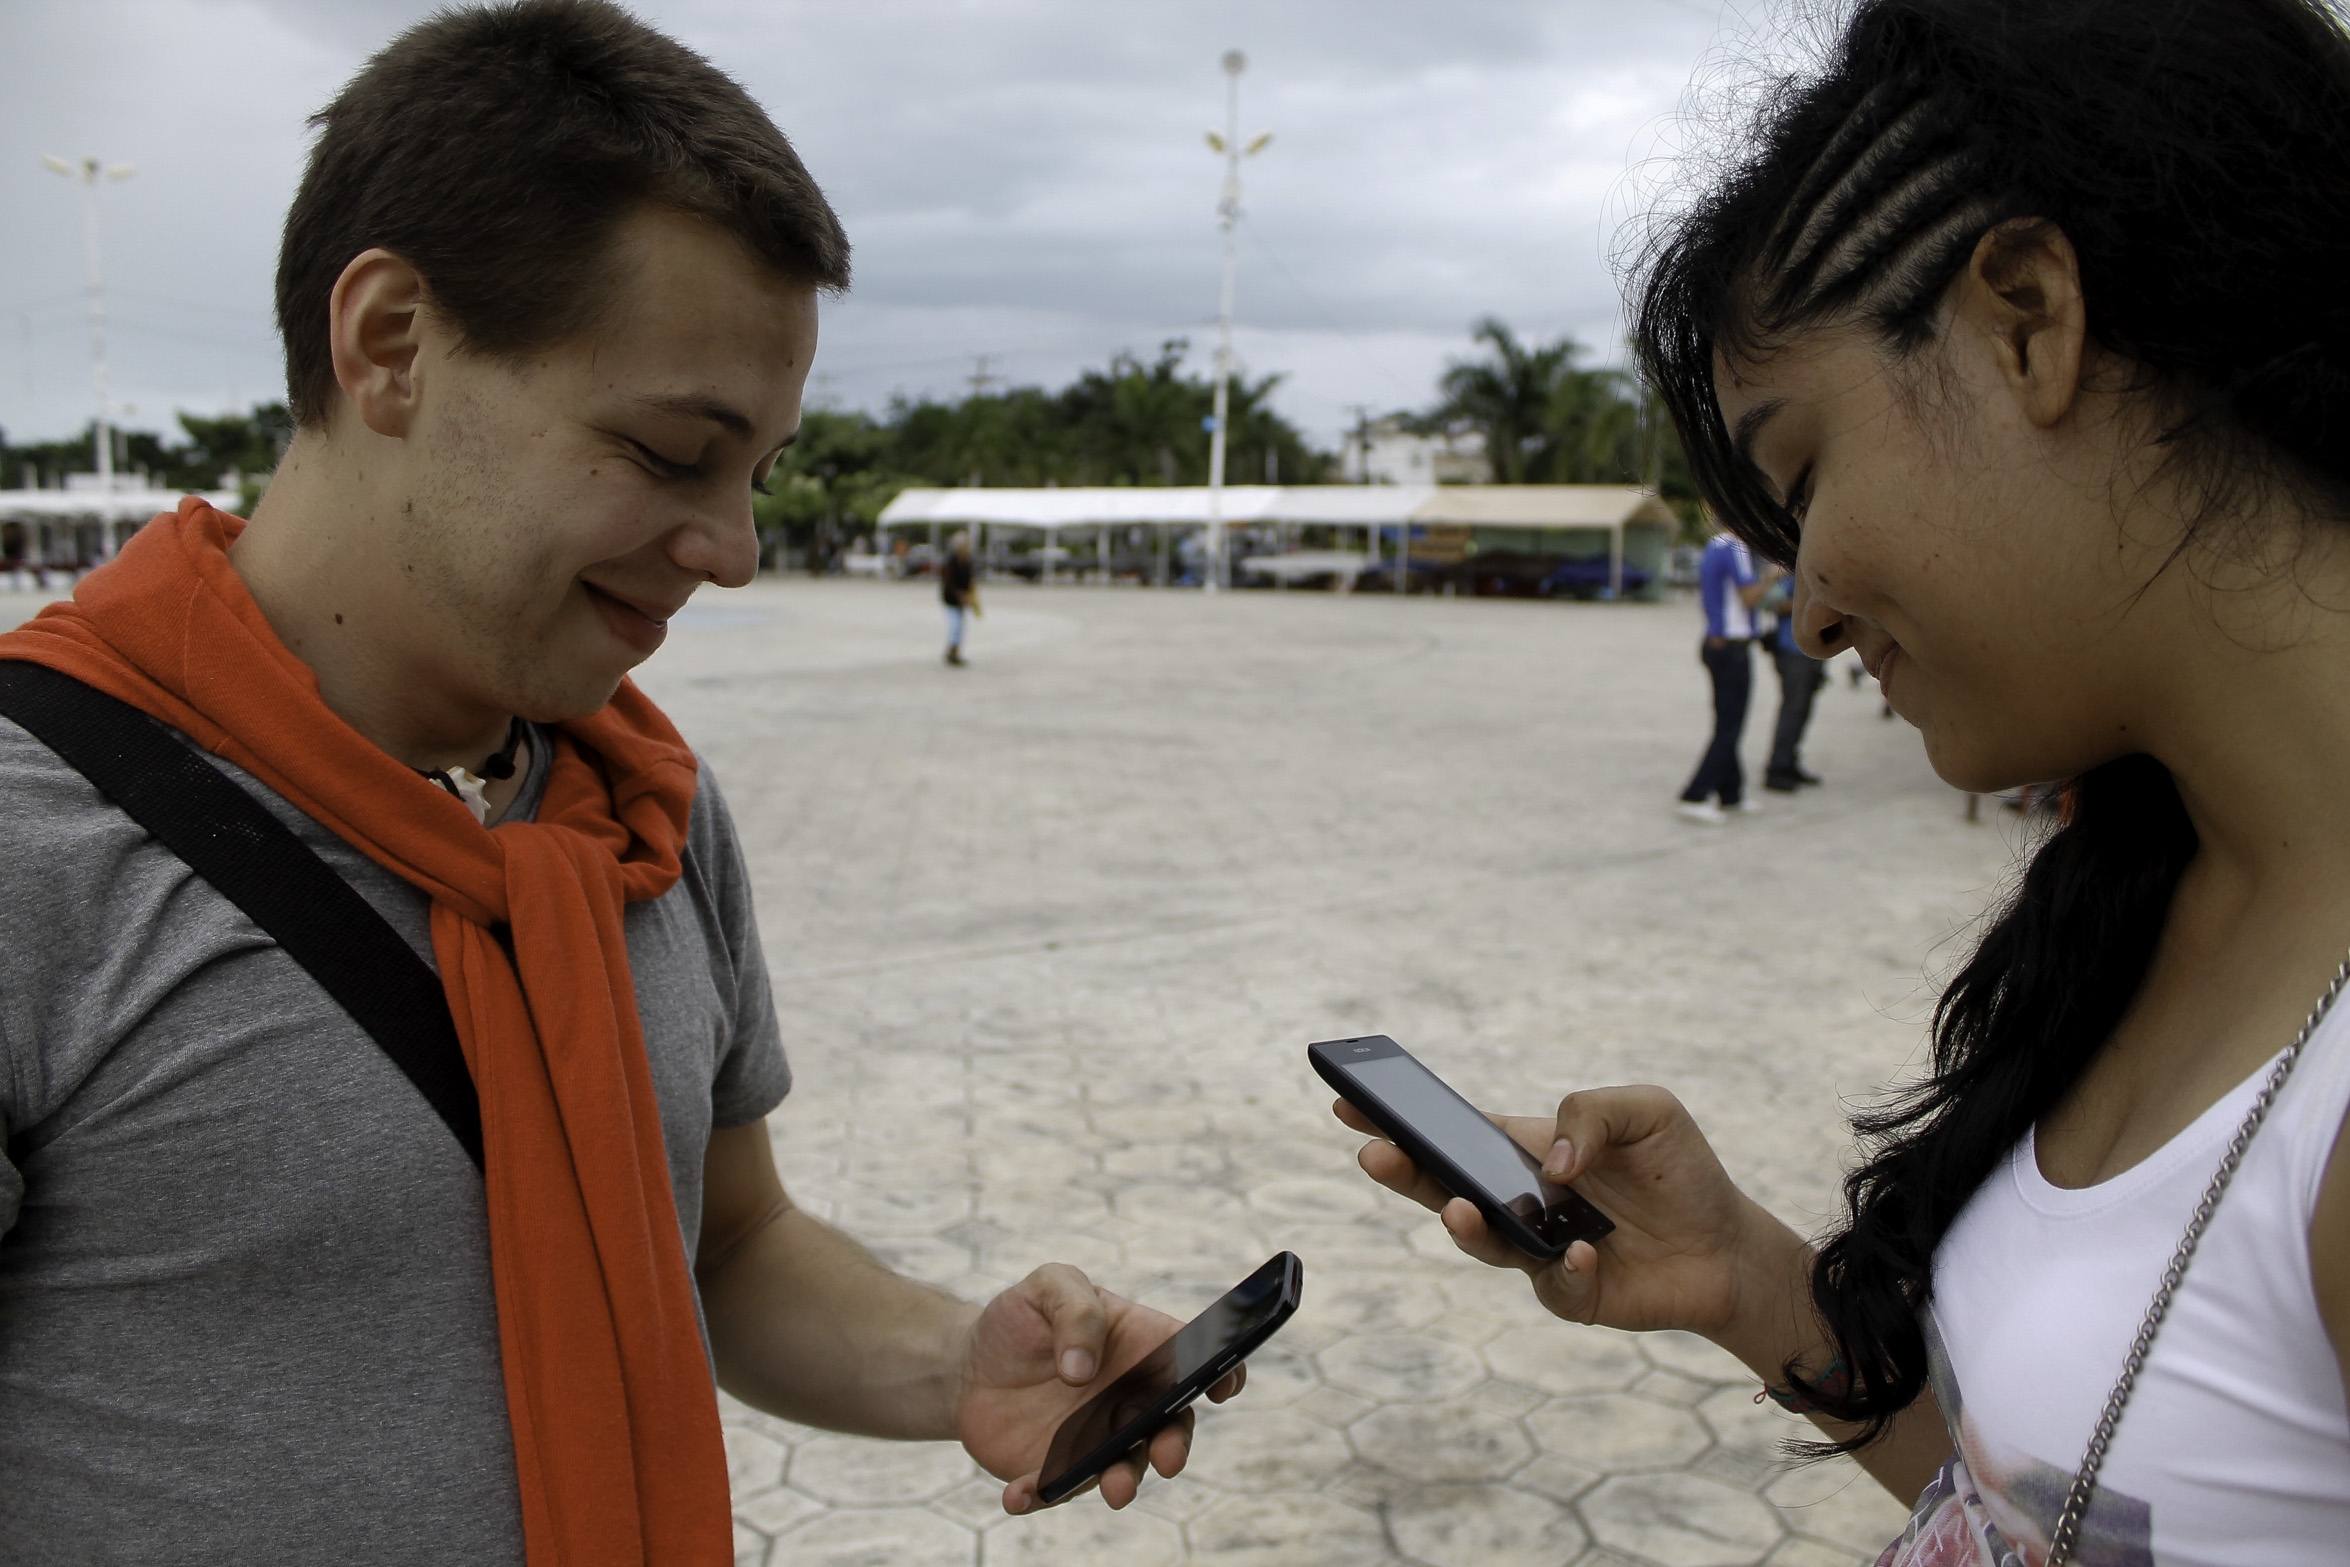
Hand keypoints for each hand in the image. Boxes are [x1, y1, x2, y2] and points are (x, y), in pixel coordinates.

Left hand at [954, 1263, 1245, 1513]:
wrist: (970, 1363)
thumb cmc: (1024, 1318)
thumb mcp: (1049, 1286)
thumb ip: (1075, 1310)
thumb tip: (1082, 1370)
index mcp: (1144, 1349)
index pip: (1196, 1360)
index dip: (1222, 1371)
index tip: (1222, 1384)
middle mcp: (1131, 1401)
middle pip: (1169, 1427)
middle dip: (1175, 1445)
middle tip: (1167, 1457)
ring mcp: (1098, 1440)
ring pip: (1125, 1467)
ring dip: (1124, 1481)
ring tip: (1115, 1489)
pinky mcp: (1058, 1470)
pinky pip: (1058, 1489)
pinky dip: (1043, 1496)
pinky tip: (1018, 1495)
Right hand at [1337, 1086, 1804, 1344]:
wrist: (1728, 1245)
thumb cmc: (1679, 1172)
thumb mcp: (1648, 1111)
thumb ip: (1593, 1112)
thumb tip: (1552, 1165)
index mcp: (1525, 1150)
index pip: (1452, 1133)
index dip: (1400, 1120)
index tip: (1352, 1102)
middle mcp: (1519, 1201)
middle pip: (1443, 1187)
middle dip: (1403, 1171)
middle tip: (1373, 1153)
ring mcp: (1538, 1250)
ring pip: (1482, 1242)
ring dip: (1466, 1226)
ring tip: (1459, 1207)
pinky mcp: (1570, 1293)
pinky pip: (1553, 1283)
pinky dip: (1564, 1267)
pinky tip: (1584, 1250)